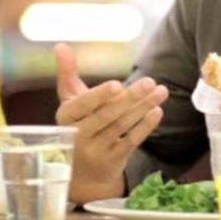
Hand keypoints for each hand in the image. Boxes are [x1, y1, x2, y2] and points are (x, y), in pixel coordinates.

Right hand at [53, 43, 168, 198]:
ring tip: (161, 91)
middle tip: (150, 81)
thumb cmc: (76, 126)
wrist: (81, 174)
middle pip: (106, 115)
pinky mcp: (113, 161)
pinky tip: (157, 111)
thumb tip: (60, 45)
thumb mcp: (69, 103)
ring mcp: (96, 151)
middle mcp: (78, 137)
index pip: (81, 106)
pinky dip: (145, 127)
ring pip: (121, 126)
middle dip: (130, 98)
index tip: (117, 84)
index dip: (99, 96)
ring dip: (143, 107)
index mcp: (65, 118)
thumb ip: (67, 74)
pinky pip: (131, 142)